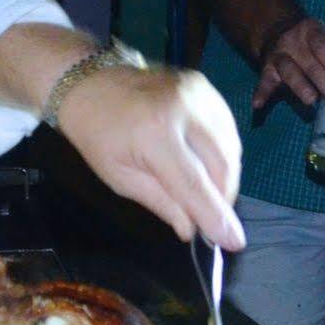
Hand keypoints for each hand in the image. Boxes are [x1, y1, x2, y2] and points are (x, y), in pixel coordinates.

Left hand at [54, 64, 245, 249]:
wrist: (90, 82)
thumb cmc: (98, 135)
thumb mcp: (121, 178)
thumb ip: (161, 203)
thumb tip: (192, 230)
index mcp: (154, 133)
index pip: (194, 184)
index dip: (215, 216)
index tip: (234, 242)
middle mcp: (184, 109)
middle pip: (221, 165)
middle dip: (222, 199)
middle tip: (211, 219)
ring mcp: (198, 93)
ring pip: (230, 148)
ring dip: (225, 178)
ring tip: (207, 193)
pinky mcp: (205, 87)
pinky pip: (227, 129)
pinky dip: (223, 154)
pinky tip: (206, 165)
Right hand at [252, 15, 324, 115]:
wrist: (279, 30)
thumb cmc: (314, 43)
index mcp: (313, 31)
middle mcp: (294, 41)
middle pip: (311, 65)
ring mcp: (278, 55)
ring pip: (289, 72)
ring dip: (300, 87)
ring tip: (311, 101)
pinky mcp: (266, 69)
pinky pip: (263, 82)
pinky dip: (260, 93)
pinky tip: (258, 105)